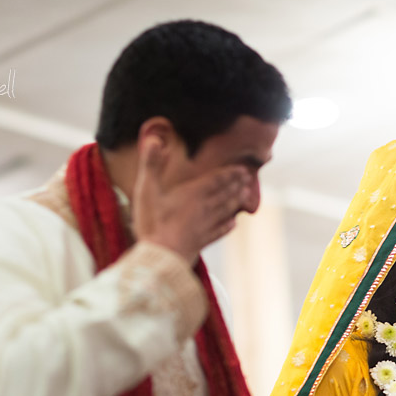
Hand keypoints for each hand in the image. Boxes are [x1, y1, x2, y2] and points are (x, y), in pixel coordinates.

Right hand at [131, 136, 250, 263]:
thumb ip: (151, 163)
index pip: (216, 180)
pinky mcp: (201, 243)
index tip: (243, 169)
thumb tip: (153, 139)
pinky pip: (219, 231)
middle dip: (237, 185)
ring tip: (245, 195)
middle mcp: (203, 208)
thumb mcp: (147, 189)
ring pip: (225, 211)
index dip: (230, 173)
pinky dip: (227, 226)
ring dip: (235, 201)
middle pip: (224, 194)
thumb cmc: (152, 222)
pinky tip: (233, 224)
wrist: (160, 256)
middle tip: (248, 178)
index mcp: (193, 194)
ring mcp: (204, 227)